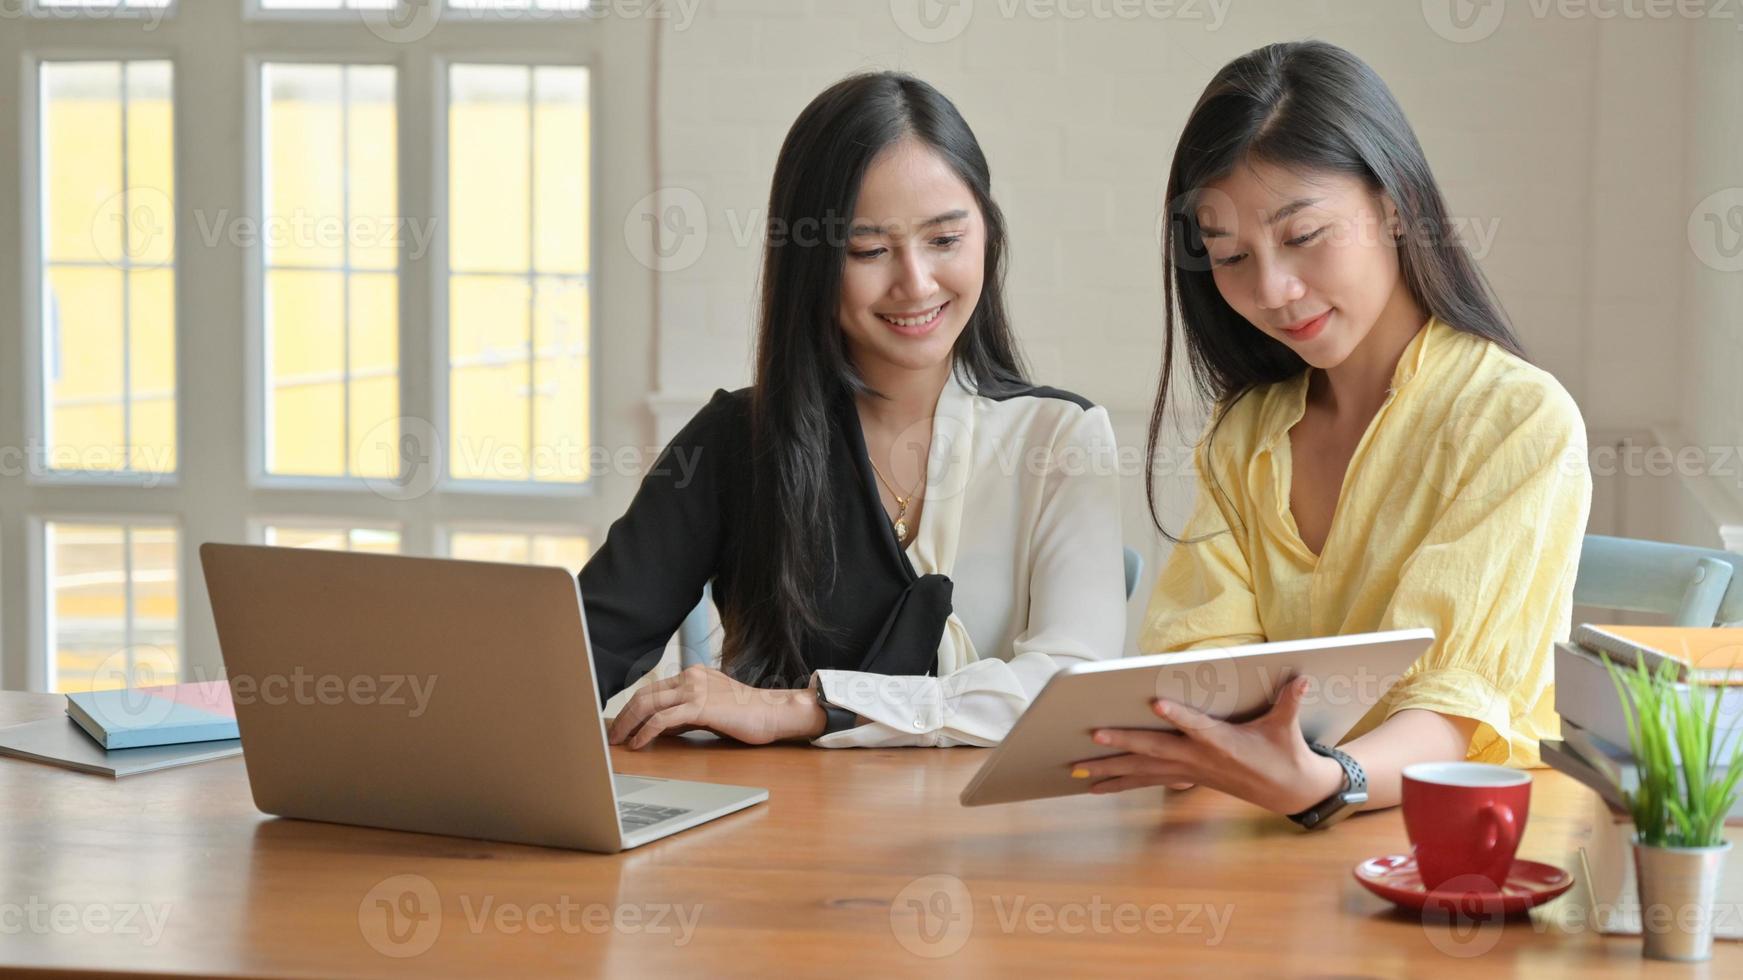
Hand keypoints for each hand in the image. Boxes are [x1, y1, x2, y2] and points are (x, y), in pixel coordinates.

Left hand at [607, 666, 824, 749]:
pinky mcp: (700, 705)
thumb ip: (685, 714)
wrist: (773, 713)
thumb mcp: (710, 710)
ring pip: (648, 704)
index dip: (632, 708)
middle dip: (623, 716)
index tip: (621, 724)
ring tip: (618, 741)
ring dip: (628, 724)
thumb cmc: (747, 715)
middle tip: (611, 735)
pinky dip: (646, 732)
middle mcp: (690, 677)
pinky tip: (639, 744)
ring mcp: (695, 689)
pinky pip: (663, 719)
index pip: (653, 689)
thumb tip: (659, 728)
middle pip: (644, 694)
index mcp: (693, 675)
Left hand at [1070, 676, 1345, 814]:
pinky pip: (1145, 781)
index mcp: (1222, 743)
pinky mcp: (1183, 778)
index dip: (1179, 716)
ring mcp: (1188, 772)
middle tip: (1094, 736)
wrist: (1286, 792)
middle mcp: (1198, 760)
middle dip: (1123, 744)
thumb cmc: (1284, 753)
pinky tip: (1094, 785)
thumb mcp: (1287, 728)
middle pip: (1155, 751)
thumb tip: (1300, 677)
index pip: (1198, 727)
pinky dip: (1119, 782)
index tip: (1158, 703)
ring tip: (1077, 770)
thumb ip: (1289, 702)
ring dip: (1109, 770)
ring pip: (1142, 771)